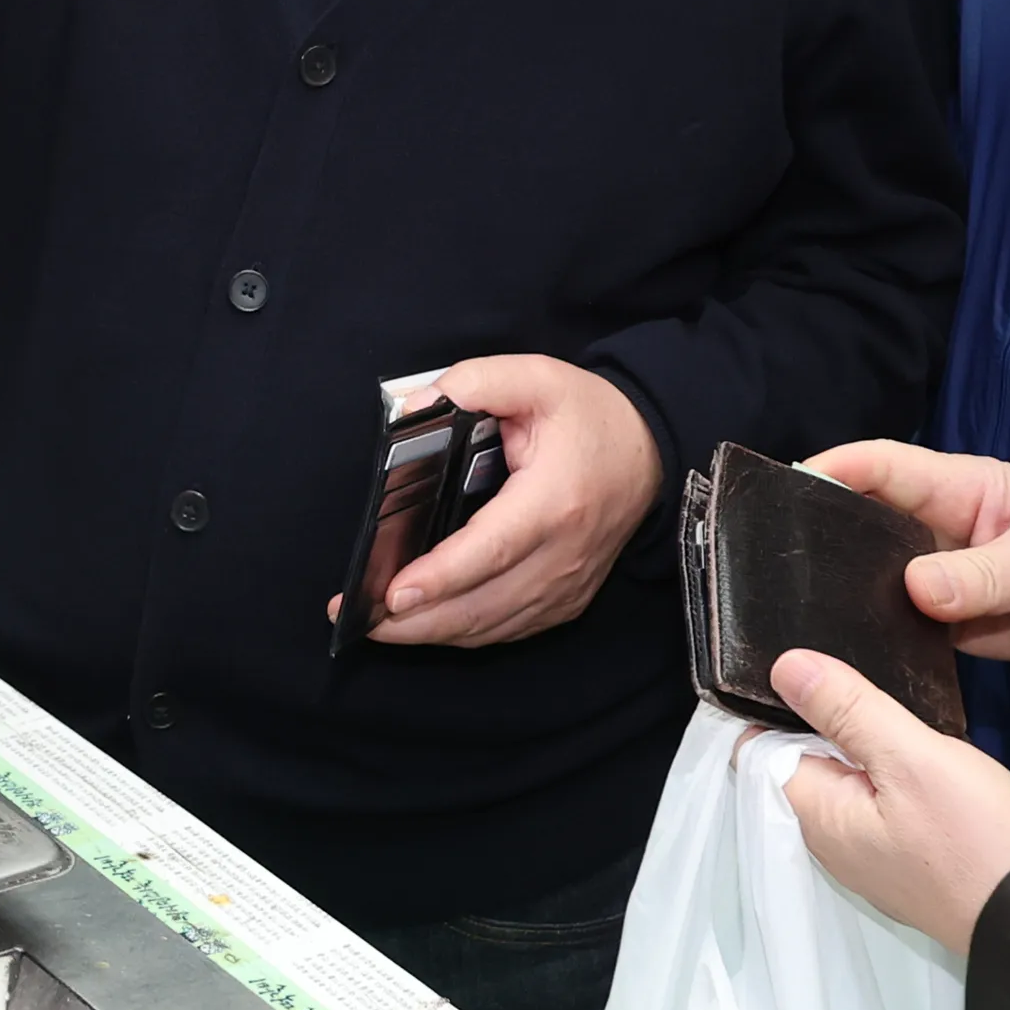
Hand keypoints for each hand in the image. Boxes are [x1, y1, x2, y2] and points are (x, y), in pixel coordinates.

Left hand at [355, 355, 663, 646]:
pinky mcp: (568, 599)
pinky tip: (428, 626)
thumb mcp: (535, 376)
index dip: (442, 576)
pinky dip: (466, 633)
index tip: (394, 594)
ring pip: (494, 626)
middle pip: (484, 603)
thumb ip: (473, 382)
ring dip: (434, 632)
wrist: (652, 450)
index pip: (492, 548)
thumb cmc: (588, 416)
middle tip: (358, 617)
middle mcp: (564, 554)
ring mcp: (569, 585)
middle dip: (417, 619)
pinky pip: (511, 629)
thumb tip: (413, 409)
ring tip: (378, 625)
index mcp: (555, 501)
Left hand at [773, 650, 1009, 953]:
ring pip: (848, 778)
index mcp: (817, 815)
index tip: (802, 662)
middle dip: (824, 717)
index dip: (775, 702)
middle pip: (805, 760)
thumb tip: (785, 667)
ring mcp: (873, 853)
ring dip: (863, 742)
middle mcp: (834, 840)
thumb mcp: (911, 757)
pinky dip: (891, 771)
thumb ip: (847, 709)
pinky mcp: (910, 858)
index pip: (762, 748)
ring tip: (890, 703)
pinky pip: (882, 800)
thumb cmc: (978, 840)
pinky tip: (917, 750)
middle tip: (857, 673)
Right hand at [806, 439, 1009, 660]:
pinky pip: (894, 619)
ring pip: (870, 571)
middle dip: (817, 527)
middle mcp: (933, 527)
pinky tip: (838, 648)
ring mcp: (934, 574)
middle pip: (861, 517)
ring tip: (789, 605)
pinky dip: (867, 629)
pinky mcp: (942, 619)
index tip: (788, 485)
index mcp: (957, 489)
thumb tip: (916, 589)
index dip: (834, 468)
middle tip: (768, 554)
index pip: (883, 466)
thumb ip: (985, 575)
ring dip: (837, 584)